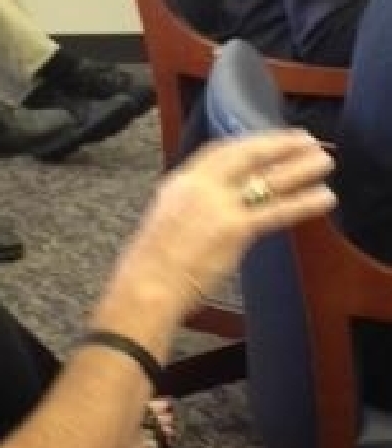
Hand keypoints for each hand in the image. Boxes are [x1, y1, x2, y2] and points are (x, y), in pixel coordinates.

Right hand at [113, 130, 335, 315]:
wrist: (145, 285)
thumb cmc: (148, 265)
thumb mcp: (164, 221)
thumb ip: (190, 209)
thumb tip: (213, 212)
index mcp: (179, 182)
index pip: (219, 151)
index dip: (249, 143)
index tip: (269, 140)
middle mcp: (199, 186)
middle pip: (247, 154)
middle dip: (279, 145)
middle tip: (304, 140)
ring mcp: (218, 205)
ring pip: (267, 178)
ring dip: (300, 168)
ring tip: (323, 162)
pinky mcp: (235, 229)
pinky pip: (276, 210)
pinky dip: (303, 202)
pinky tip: (323, 198)